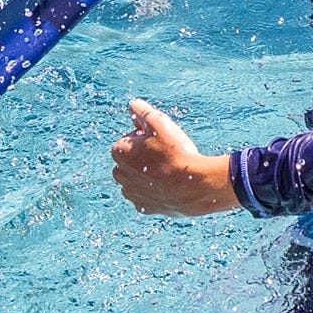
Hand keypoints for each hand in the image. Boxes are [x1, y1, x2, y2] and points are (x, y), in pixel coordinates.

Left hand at [109, 98, 236, 216]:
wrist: (193, 186)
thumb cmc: (176, 153)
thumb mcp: (159, 122)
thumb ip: (142, 111)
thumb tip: (133, 105)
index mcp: (119, 152)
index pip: (128, 140)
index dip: (144, 138)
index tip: (160, 140)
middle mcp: (120, 174)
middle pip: (130, 160)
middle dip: (142, 156)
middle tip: (165, 154)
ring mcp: (131, 193)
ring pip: (136, 179)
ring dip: (147, 174)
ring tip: (169, 170)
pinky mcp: (144, 207)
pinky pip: (146, 196)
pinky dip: (155, 191)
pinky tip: (169, 185)